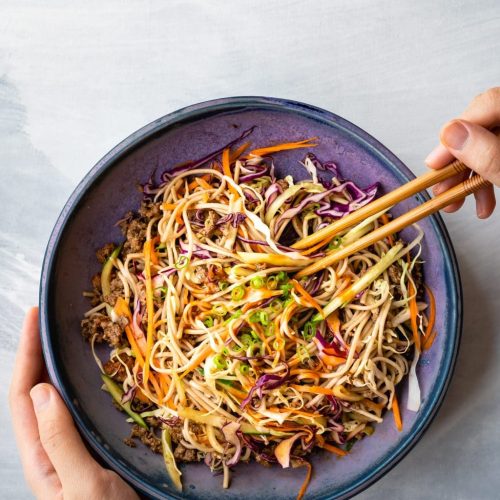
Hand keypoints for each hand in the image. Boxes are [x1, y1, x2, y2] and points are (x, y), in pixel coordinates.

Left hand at [9, 307, 138, 499]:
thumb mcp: (82, 486)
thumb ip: (60, 442)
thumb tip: (43, 391)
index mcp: (42, 455)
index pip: (24, 396)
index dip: (27, 355)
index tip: (35, 319)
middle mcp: (55, 447)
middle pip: (39, 391)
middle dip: (39, 352)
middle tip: (52, 318)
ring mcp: (79, 445)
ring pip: (64, 398)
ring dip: (62, 365)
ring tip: (72, 337)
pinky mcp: (102, 445)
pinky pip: (88, 407)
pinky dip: (88, 384)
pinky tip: (102, 373)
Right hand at [425, 87, 499, 217]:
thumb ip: (488, 152)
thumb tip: (450, 132)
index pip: (485, 105)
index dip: (455, 133)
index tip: (435, 163)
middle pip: (482, 127)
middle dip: (458, 164)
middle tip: (441, 190)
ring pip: (487, 145)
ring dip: (468, 177)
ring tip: (456, 203)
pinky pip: (498, 155)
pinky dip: (486, 179)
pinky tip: (482, 202)